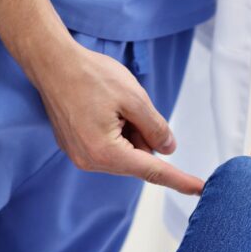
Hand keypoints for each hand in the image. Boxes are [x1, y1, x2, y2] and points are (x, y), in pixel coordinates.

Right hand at [31, 43, 203, 195]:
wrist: (51, 62)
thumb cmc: (90, 75)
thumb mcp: (134, 98)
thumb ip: (156, 127)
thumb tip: (168, 150)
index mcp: (106, 153)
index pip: (152, 171)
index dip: (179, 179)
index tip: (199, 189)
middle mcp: (90, 161)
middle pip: (136, 160)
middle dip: (143, 136)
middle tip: (131, 106)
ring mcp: (79, 155)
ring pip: (123, 153)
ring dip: (128, 132)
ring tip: (112, 104)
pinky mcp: (74, 146)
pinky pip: (107, 147)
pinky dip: (115, 131)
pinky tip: (103, 108)